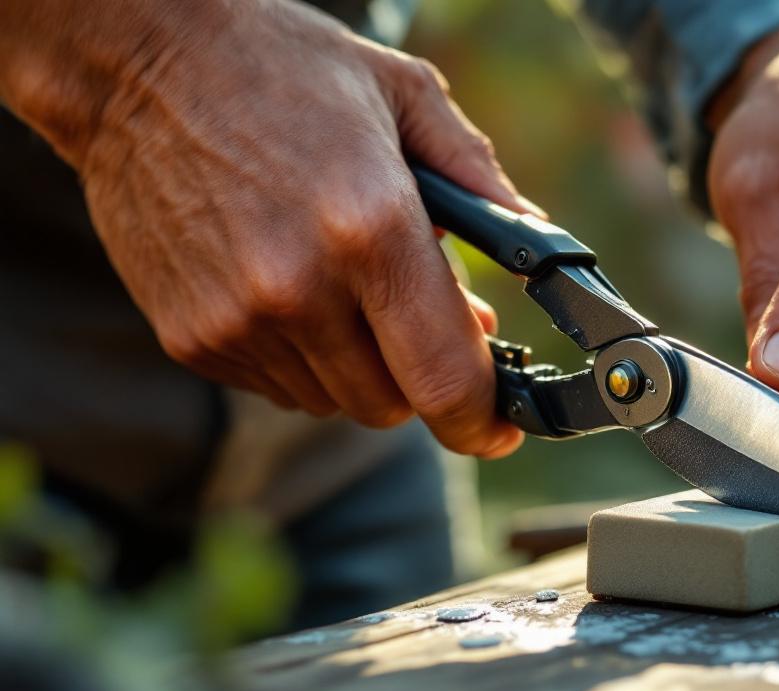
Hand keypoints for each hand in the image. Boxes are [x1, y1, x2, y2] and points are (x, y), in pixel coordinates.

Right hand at [0, 0, 533, 457]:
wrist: (135, 64)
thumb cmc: (278, 68)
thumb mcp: (403, 94)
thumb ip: (481, 177)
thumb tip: (534, 238)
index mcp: (370, 227)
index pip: (446, 377)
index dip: (484, 421)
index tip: (499, 429)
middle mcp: (300, 288)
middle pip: (395, 405)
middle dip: (422, 376)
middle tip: (423, 320)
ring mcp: (238, 321)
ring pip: (337, 402)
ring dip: (362, 367)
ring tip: (348, 287)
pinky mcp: (191, 338)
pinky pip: (279, 386)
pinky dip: (304, 358)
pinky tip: (293, 290)